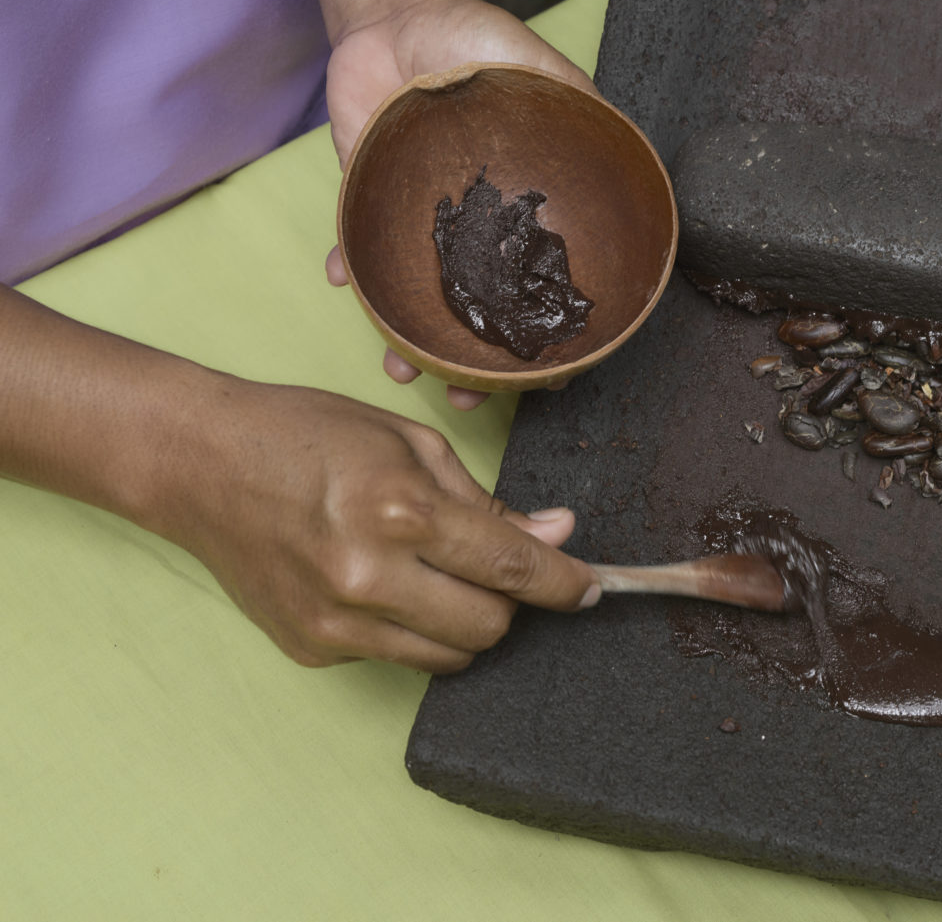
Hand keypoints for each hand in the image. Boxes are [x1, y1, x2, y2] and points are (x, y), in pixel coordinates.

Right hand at [161, 378, 599, 671]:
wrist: (199, 463)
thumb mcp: (409, 443)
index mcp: (401, 511)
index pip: (512, 567)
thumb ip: (486, 499)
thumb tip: (557, 535)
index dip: (565, 584)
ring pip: (449, 655)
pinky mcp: (312, 648)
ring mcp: (336, 622)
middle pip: (489, 627)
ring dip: (465, 622)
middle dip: (510, 602)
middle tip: (491, 567)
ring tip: (436, 574)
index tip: (592, 590)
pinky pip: (397, 656)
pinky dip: (410, 628)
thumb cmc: (307, 435)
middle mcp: (369, 576)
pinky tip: (382, 585)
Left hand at [321, 0, 596, 408]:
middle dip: (477, 366)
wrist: (395, 17)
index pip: (551, 282)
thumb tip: (612, 134)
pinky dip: (348, 268)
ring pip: (425, 300)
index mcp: (533, 208)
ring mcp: (432, 224)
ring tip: (401, 368)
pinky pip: (362, 251)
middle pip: (488, 311)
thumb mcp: (529, 59)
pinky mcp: (378, 206)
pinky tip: (340, 279)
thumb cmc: (473, 36)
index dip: (555, 336)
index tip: (549, 379)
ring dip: (410, 341)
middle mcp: (487, 229)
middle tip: (467, 400)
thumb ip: (567, 96)